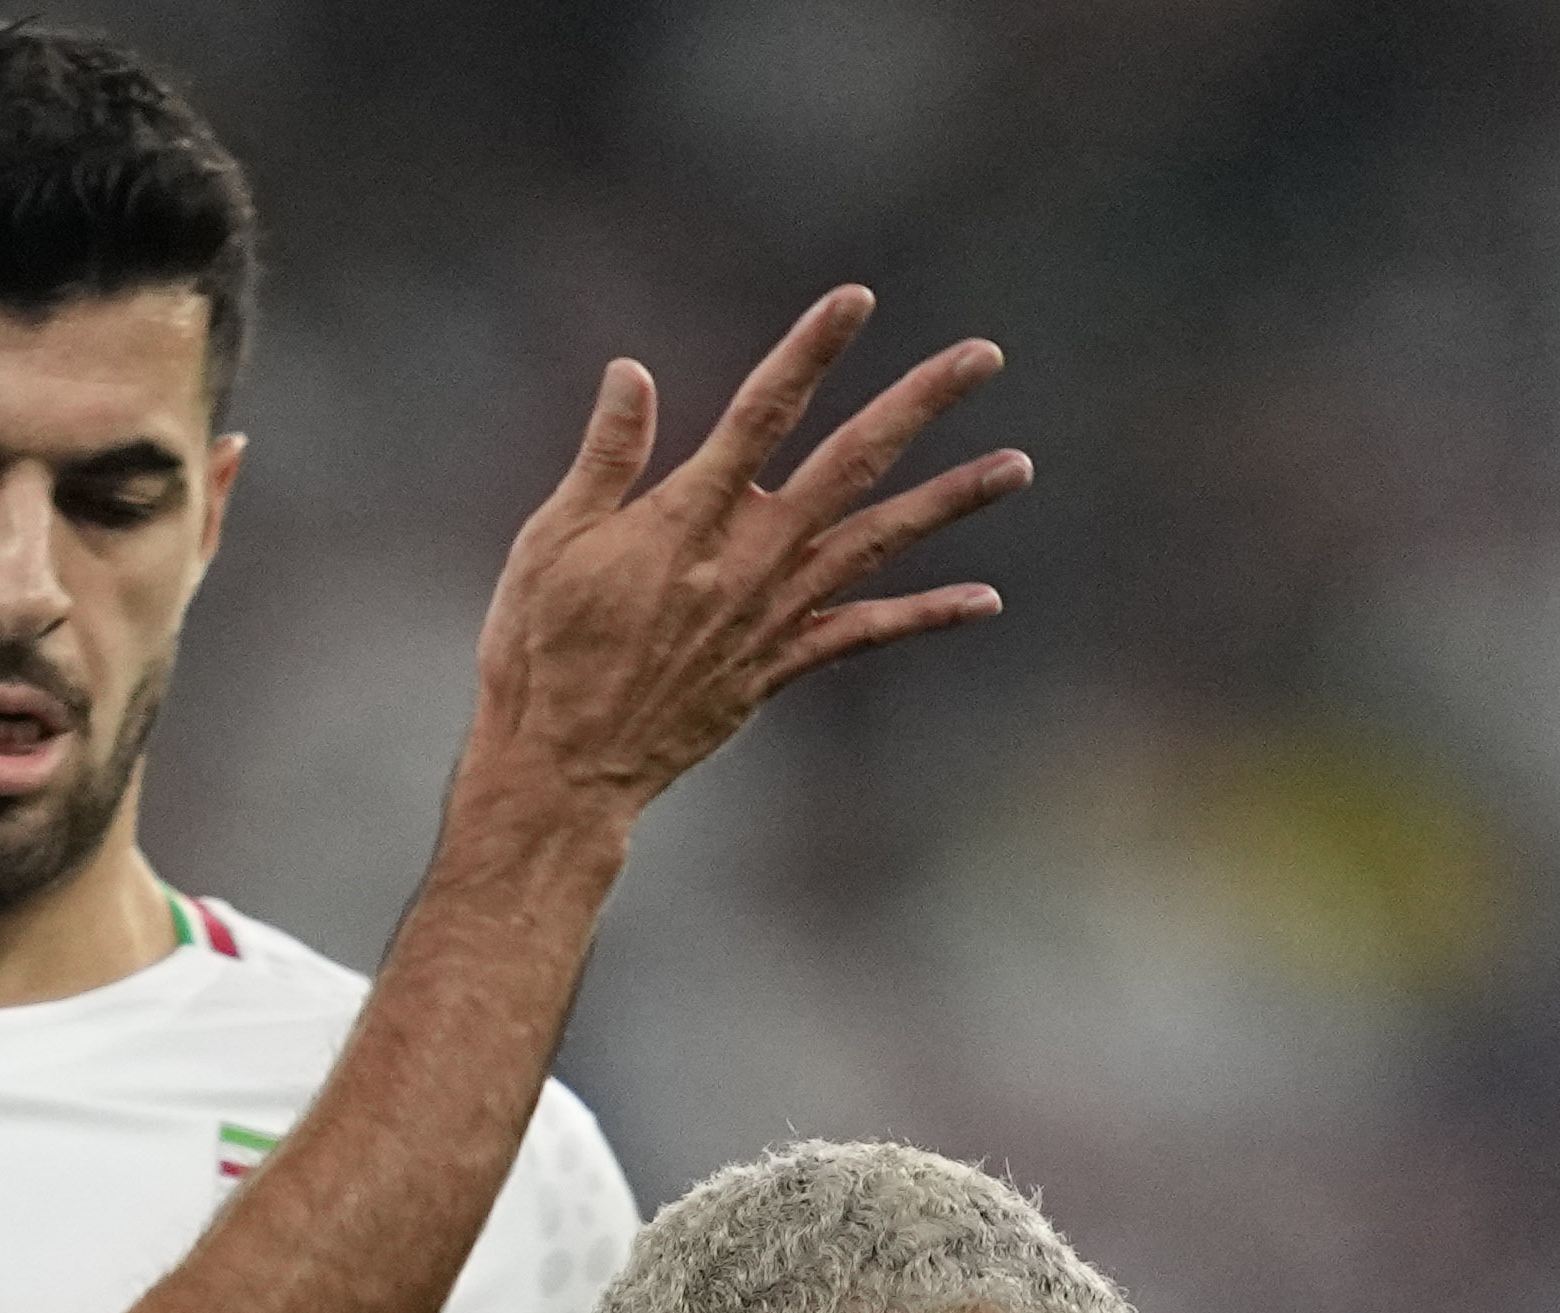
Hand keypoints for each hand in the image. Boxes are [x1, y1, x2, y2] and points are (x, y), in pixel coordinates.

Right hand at [462, 289, 1027, 836]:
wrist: (564, 766)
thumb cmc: (540, 648)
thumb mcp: (552, 540)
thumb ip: (606, 456)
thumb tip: (634, 371)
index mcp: (689, 515)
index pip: (763, 411)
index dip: (812, 351)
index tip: (857, 298)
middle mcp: (748, 557)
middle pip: (852, 461)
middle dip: (920, 403)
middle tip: (984, 357)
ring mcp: (773, 613)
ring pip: (881, 541)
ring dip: (952, 499)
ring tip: (1019, 465)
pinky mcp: (780, 667)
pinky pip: (866, 633)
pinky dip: (927, 614)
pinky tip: (986, 597)